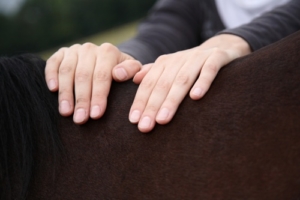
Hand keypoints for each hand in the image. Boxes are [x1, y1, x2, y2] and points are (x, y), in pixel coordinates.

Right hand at [45, 42, 141, 123]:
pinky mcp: (61, 53)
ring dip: (65, 93)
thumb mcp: (133, 71)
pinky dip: (51, 75)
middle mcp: (90, 49)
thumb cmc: (122, 72)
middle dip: (82, 100)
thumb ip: (132, 71)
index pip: (102, 76)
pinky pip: (53, 63)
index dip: (98, 96)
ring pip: (67, 71)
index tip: (96, 115)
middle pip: (84, 76)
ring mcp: (74, 50)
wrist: (108, 60)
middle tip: (80, 119)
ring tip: (66, 112)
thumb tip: (118, 74)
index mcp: (108, 52)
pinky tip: (52, 90)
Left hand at [129, 34, 250, 132]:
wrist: (222, 48)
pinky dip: (202, 82)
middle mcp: (179, 59)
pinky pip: (209, 69)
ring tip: (163, 120)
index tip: (134, 121)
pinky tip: (196, 97)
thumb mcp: (171, 68)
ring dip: (172, 100)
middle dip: (152, 106)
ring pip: (182, 79)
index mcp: (165, 63)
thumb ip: (154, 73)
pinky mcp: (218, 56)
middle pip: (163, 84)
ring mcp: (199, 57)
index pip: (149, 84)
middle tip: (145, 126)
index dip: (140, 102)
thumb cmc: (192, 66)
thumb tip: (135, 80)